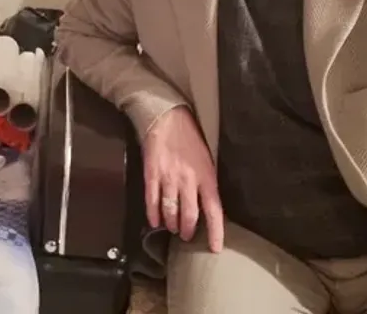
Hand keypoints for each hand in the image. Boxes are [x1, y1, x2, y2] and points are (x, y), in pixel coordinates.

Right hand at [143, 106, 223, 250]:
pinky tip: (154, 222)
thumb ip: (206, 182)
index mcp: (207, 176)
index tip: (214, 248)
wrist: (167, 118)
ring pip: (170, 211)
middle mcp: (188, 180)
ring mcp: (168, 178)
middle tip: (187, 236)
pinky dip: (153, 214)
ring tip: (172, 228)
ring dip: (172, 224)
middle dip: (188, 230)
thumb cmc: (190, 138)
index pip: (214, 211)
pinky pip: (152, 201)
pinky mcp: (151, 175)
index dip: (215, 232)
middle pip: (190, 215)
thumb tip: (205, 203)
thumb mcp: (207, 159)